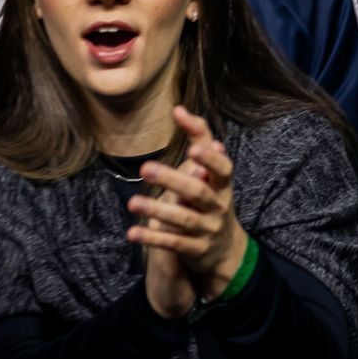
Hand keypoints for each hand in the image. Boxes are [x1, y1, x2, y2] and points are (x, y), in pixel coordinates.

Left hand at [130, 107, 249, 319]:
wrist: (225, 248)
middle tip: (144, 168)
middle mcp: (219, 205)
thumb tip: (179, 108)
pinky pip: (173, 243)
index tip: (193, 149)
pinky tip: (132, 232)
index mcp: (223, 184)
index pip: (223, 168)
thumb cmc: (212, 198)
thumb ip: (198, 139)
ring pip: (183, 219)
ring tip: (133, 202)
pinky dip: (153, 238)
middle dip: (172, 180)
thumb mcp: (211, 172)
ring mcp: (208, 229)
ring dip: (157, 210)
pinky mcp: (195, 250)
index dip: (210, 159)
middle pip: (198, 191)